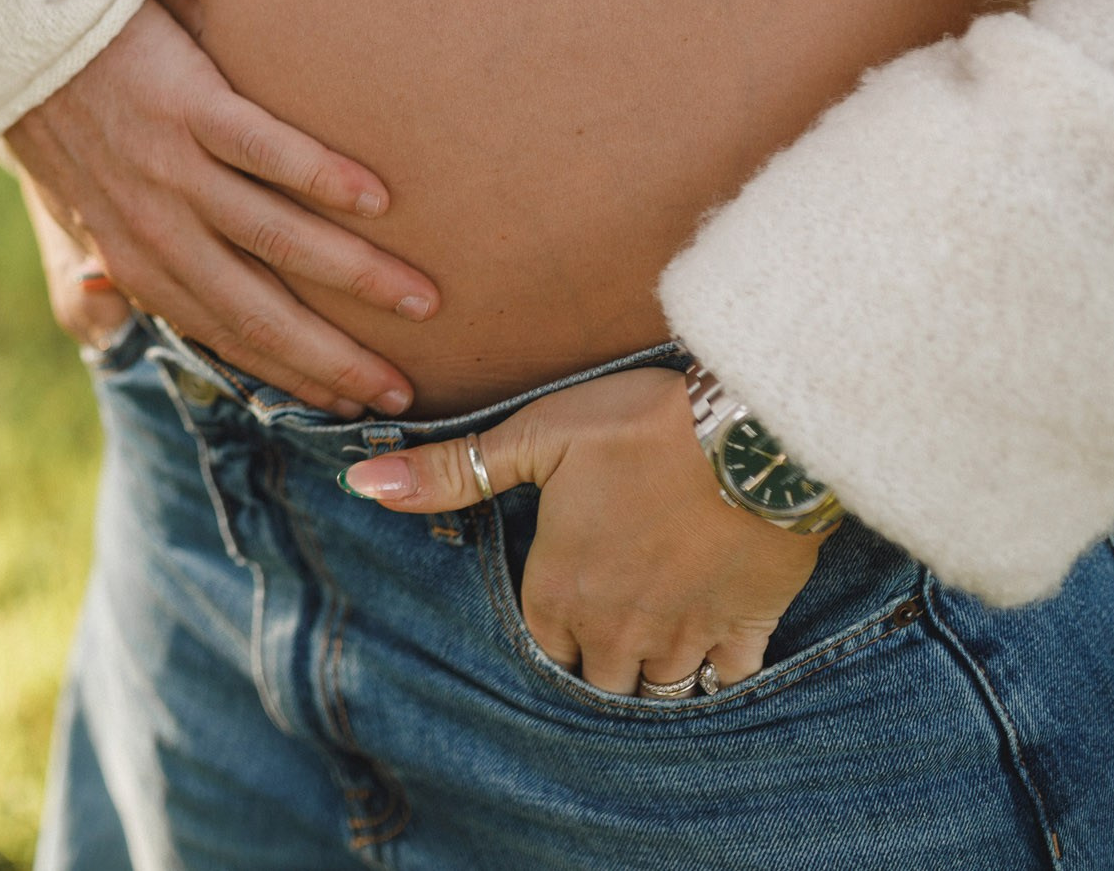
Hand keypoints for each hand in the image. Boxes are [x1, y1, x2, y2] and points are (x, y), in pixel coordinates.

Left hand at [3, 0, 438, 416]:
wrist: (18, 35)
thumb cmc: (55, 119)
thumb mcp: (71, 210)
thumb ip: (108, 263)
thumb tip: (130, 317)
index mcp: (135, 261)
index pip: (227, 335)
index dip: (292, 376)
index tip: (352, 404)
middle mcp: (157, 228)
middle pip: (261, 309)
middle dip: (336, 357)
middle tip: (402, 389)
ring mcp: (173, 168)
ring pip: (277, 238)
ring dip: (355, 276)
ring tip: (421, 300)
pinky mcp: (187, 106)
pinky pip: (264, 151)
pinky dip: (321, 178)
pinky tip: (376, 201)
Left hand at [341, 368, 820, 693]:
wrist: (754, 430)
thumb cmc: (638, 425)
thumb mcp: (536, 434)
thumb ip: (453, 471)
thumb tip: (360, 484)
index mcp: (560, 588)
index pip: (540, 645)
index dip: (549, 629)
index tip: (561, 608)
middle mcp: (617, 627)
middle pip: (598, 677)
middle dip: (597, 660)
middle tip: (606, 630)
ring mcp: (685, 633)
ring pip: (658, 689)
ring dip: (651, 673)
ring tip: (652, 643)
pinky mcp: (747, 626)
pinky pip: (728, 679)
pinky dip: (719, 674)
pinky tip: (716, 651)